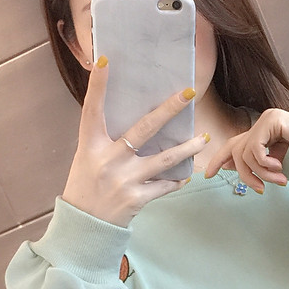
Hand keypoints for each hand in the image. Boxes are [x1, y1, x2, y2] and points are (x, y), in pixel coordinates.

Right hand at [62, 58, 207, 226]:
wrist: (84, 227)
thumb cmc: (85, 188)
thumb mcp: (86, 159)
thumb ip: (104, 139)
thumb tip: (127, 116)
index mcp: (90, 146)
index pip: (92, 110)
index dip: (98, 86)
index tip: (106, 61)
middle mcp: (108, 160)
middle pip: (143, 129)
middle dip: (169, 110)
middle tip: (188, 93)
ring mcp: (124, 180)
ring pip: (164, 159)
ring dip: (187, 149)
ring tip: (204, 139)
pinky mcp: (137, 198)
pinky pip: (164, 186)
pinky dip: (176, 180)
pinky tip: (186, 175)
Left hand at [203, 108, 288, 192]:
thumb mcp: (276, 165)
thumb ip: (256, 165)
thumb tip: (231, 166)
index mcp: (261, 134)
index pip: (234, 145)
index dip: (220, 159)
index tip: (209, 175)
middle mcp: (261, 124)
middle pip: (237, 151)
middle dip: (244, 174)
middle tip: (260, 190)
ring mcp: (265, 120)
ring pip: (246, 153)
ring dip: (261, 173)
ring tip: (279, 180)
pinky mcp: (270, 120)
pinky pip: (255, 148)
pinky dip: (264, 164)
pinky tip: (279, 167)